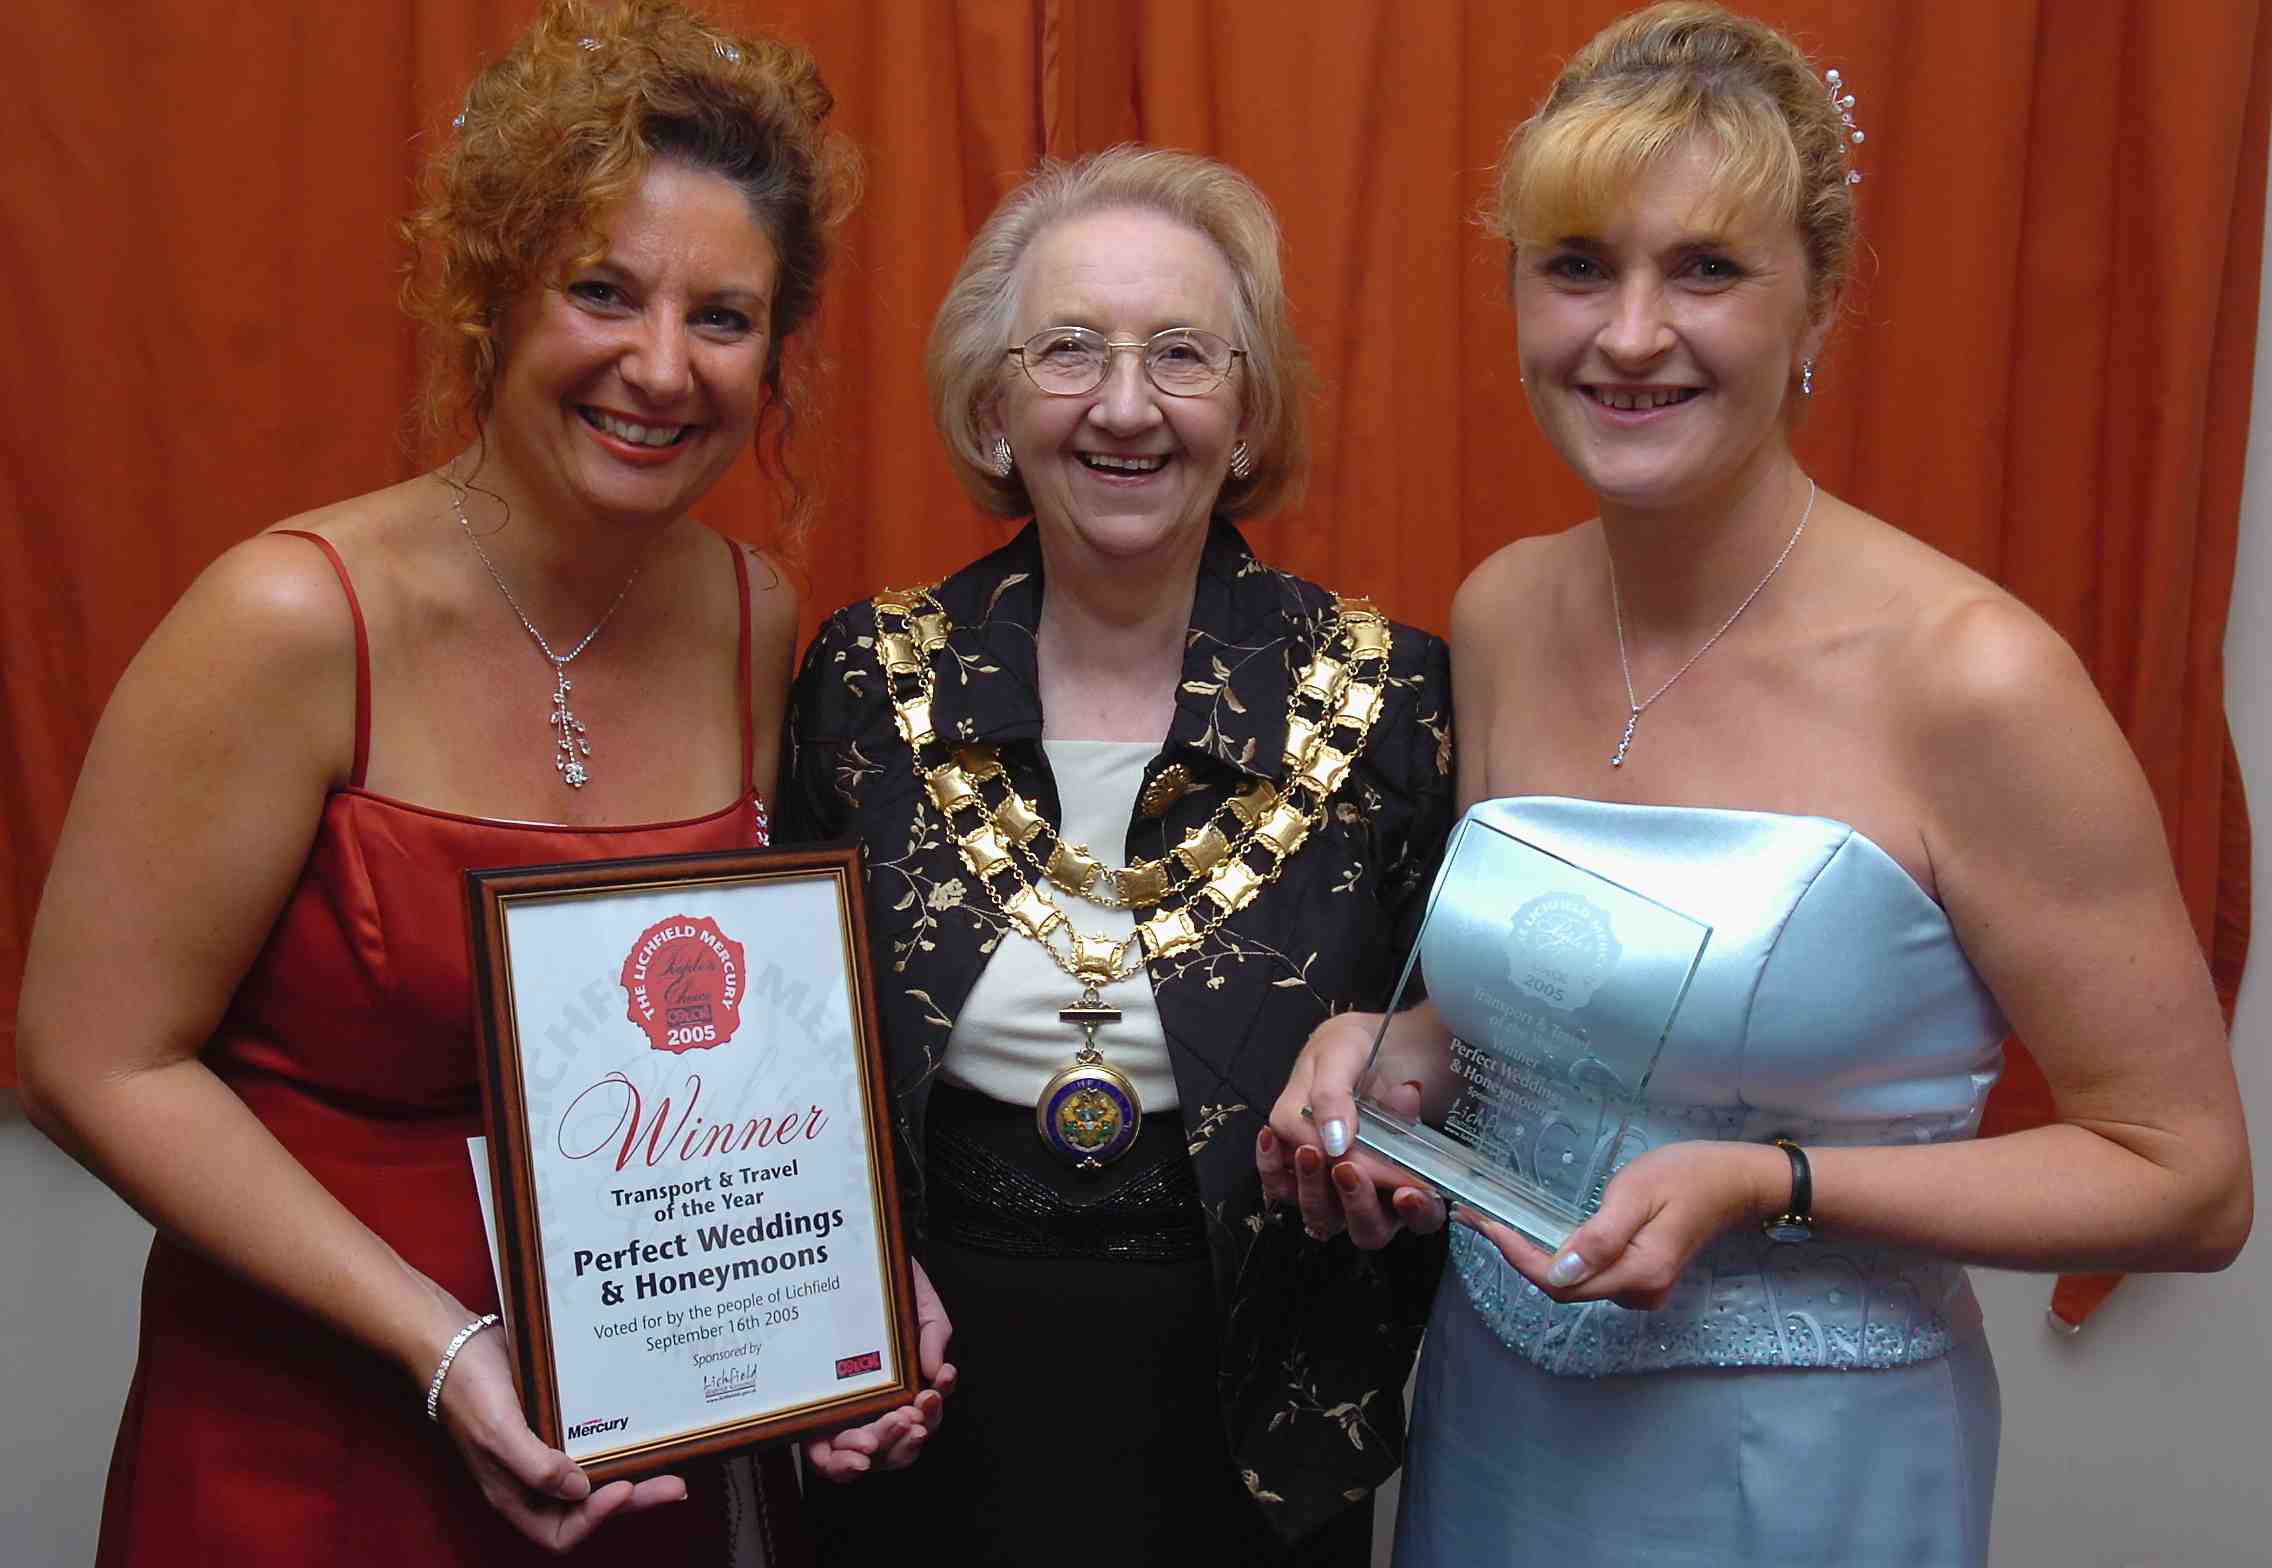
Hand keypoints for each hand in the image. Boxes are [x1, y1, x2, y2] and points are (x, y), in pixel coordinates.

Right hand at [434, 1323, 685, 1551]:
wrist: (457, 1343)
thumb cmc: (469, 1391)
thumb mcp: (497, 1432)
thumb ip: (534, 1466)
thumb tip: (580, 1491)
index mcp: (515, 1495)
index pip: (561, 1532)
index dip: (595, 1520)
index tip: (624, 1489)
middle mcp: (536, 1481)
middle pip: (591, 1507)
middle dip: (636, 1500)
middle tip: (676, 1487)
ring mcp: (550, 1452)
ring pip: (600, 1476)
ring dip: (636, 1474)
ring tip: (675, 1465)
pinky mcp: (560, 1423)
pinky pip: (597, 1442)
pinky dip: (622, 1443)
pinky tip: (647, 1432)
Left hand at [803, 1256, 956, 1480]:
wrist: (852, 1265)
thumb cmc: (888, 1289)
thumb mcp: (920, 1306)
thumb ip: (934, 1337)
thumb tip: (939, 1373)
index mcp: (904, 1388)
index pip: (920, 1420)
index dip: (927, 1419)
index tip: (928, 1398)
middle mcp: (876, 1407)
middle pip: (895, 1448)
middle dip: (905, 1443)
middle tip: (908, 1420)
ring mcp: (844, 1413)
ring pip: (862, 1457)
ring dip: (874, 1454)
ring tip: (874, 1442)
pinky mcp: (814, 1413)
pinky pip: (822, 1453)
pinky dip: (837, 1463)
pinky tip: (853, 1454)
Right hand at [1263, 1014, 1445, 1249]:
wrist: (1420, 1041)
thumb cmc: (1367, 1045)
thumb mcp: (1338, 1051)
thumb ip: (1328, 1093)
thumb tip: (1330, 1142)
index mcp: (1300, 1144)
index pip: (1284, 1180)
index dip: (1293, 1174)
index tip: (1308, 1151)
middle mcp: (1335, 1177)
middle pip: (1318, 1215)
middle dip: (1321, 1196)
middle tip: (1340, 1165)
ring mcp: (1378, 1189)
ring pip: (1362, 1231)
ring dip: (1363, 1210)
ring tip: (1373, 1175)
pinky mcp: (1417, 1190)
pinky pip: (1419, 1222)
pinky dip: (1415, 1211)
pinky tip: (1412, 1190)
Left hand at [1458, 1141, 1784, 1310]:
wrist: (1733, 1182)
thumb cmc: (1686, 1176)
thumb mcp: (1637, 1194)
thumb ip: (1599, 1236)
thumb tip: (1559, 1270)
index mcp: (1638, 1273)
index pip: (1559, 1281)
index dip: (1516, 1256)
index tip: (1483, 1226)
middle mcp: (1638, 1293)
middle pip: (1562, 1287)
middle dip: (1517, 1255)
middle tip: (1479, 1219)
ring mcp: (1641, 1290)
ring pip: (1573, 1283)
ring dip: (1535, 1256)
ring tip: (1500, 1222)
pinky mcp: (1639, 1279)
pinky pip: (1589, 1275)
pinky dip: (1560, 1256)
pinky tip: (1540, 1231)